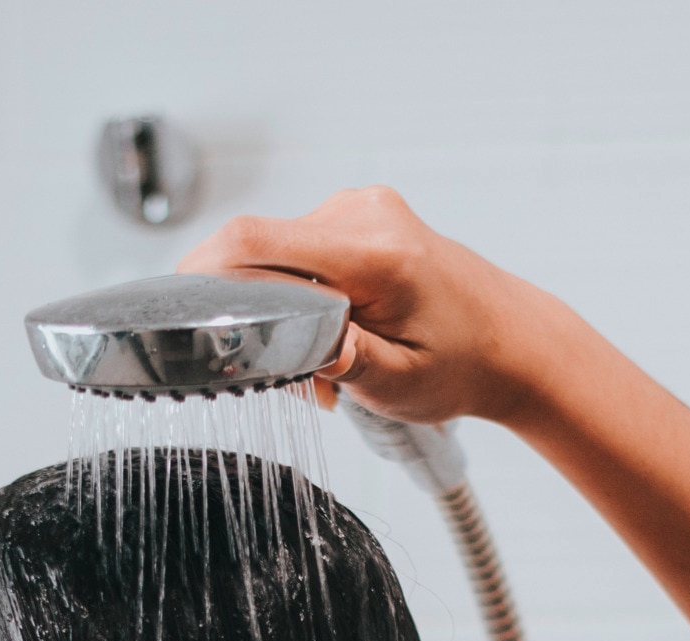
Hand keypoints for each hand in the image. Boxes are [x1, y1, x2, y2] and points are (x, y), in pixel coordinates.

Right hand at [178, 187, 568, 426]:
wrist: (513, 340)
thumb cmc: (464, 364)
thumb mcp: (402, 384)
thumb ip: (348, 363)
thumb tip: (303, 349)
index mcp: (375, 252)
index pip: (254, 241)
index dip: (200, 270)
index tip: (177, 312)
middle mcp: (363, 214)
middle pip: (257, 250)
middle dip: (254, 314)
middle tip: (299, 379)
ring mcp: (360, 206)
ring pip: (276, 254)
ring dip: (282, 311)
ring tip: (329, 366)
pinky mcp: (357, 213)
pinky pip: (300, 250)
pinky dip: (302, 295)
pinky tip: (334, 333)